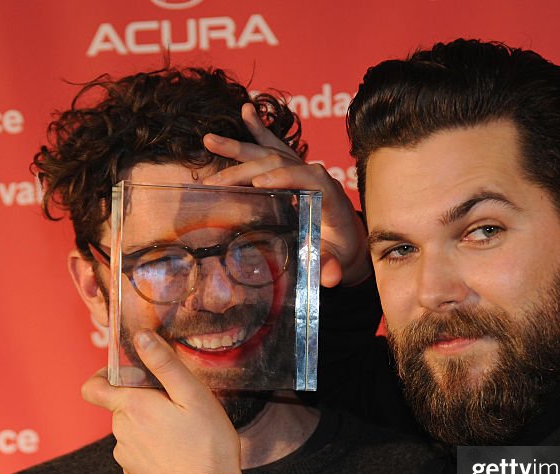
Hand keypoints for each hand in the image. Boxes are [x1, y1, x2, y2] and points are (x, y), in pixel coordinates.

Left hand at [82, 330, 241, 473]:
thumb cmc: (206, 447)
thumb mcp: (194, 397)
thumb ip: (165, 365)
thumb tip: (142, 337)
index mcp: (132, 408)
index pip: (93, 388)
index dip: (105, 376)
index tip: (128, 375)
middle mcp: (120, 433)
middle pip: (121, 408)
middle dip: (144, 402)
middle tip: (177, 407)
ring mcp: (126, 458)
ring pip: (131, 431)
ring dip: (150, 427)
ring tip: (183, 434)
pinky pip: (138, 453)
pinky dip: (154, 449)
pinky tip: (179, 454)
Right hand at [202, 103, 370, 286]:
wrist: (349, 239)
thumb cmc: (342, 251)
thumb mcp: (339, 262)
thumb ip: (333, 267)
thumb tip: (329, 275)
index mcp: (329, 196)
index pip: (308, 178)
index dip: (286, 178)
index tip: (261, 184)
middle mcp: (316, 177)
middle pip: (280, 163)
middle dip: (246, 170)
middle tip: (215, 183)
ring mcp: (302, 170)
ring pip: (271, 153)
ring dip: (239, 148)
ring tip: (209, 140)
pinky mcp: (293, 169)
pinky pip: (275, 147)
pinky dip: (258, 130)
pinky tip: (245, 111)